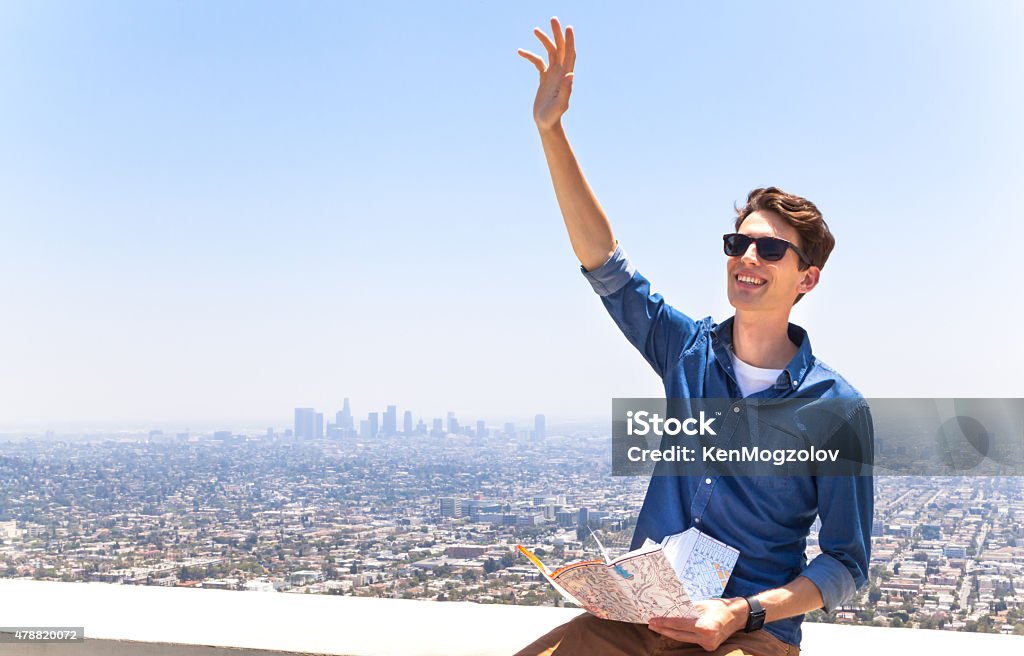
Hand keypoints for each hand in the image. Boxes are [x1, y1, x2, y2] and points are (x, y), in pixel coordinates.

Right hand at [517, 16, 575, 130]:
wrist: (546, 124)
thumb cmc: (554, 117)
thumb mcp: (560, 105)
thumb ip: (566, 90)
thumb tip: (571, 75)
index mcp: (565, 76)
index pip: (569, 54)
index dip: (569, 40)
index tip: (567, 27)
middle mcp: (560, 73)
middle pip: (560, 48)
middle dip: (557, 34)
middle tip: (553, 19)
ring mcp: (552, 75)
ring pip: (550, 52)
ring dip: (544, 40)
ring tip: (535, 30)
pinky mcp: (544, 78)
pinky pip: (538, 62)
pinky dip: (530, 56)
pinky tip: (520, 52)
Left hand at [647, 599, 746, 651]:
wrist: (737, 616)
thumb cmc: (720, 607)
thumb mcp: (702, 604)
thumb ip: (686, 608)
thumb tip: (669, 608)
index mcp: (705, 626)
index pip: (678, 624)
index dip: (664, 622)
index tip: (653, 620)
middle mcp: (706, 638)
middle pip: (678, 635)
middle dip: (663, 629)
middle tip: (651, 624)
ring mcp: (708, 644)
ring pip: (683, 639)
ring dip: (670, 632)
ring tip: (659, 626)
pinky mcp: (709, 647)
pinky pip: (691, 640)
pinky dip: (682, 635)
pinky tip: (673, 630)